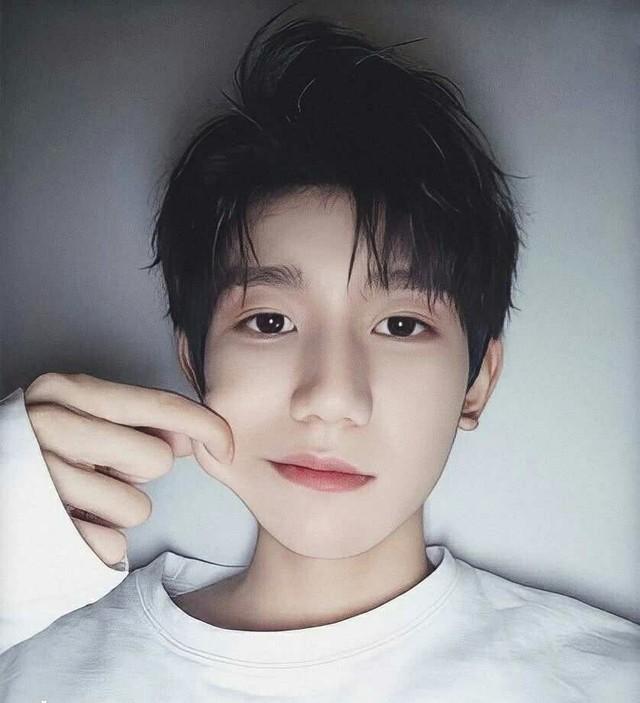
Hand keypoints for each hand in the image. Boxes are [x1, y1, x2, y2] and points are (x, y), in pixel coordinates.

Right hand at [24, 372, 233, 567]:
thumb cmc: (40, 451)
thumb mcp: (85, 420)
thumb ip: (142, 421)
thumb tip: (201, 435)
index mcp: (68, 391)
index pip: (158, 404)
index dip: (205, 425)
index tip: (228, 444)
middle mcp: (50, 424)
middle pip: (157, 458)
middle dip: (139, 470)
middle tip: (102, 468)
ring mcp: (40, 475)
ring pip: (138, 506)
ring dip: (117, 509)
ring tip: (79, 497)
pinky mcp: (39, 528)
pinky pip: (111, 546)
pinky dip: (99, 541)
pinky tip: (68, 524)